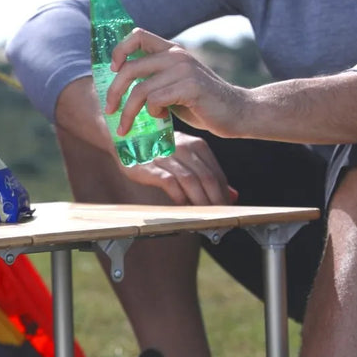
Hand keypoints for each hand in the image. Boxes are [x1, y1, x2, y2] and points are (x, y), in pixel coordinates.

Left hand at [106, 28, 248, 138]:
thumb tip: (121, 90)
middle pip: (130, 68)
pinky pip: (156, 100)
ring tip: (124, 127)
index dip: (119, 50)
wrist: (237, 112)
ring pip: (140, 90)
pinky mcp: (190, 87)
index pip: (138, 35)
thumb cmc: (201, 103)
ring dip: (128, 112)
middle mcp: (176, 55)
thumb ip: (154, 81)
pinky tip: (160, 117)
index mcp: (171, 50)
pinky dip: (152, 112)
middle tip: (109, 110)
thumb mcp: (174, 85)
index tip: (112, 70)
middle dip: (113, 92)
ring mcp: (184, 70)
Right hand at [122, 131, 237, 205]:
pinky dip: (179, 196)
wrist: (124, 138)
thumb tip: (232, 196)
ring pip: (191, 181)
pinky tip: (183, 206)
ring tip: (205, 216)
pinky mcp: (150, 166)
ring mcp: (167, 156)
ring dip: (200, 201)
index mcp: (197, 145)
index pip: (217, 174)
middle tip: (220, 217)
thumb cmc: (157, 152)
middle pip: (207, 178)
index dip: (224, 194)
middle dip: (216, 201)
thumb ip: (207, 175)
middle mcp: (184, 148)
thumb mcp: (185, 160)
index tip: (227, 210)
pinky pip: (170, 182)